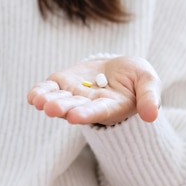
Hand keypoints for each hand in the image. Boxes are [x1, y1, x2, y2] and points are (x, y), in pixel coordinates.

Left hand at [27, 56, 161, 125]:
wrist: (120, 69)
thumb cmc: (137, 78)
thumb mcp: (149, 81)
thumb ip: (149, 97)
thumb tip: (151, 115)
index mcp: (111, 107)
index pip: (98, 111)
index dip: (87, 114)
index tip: (75, 116)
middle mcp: (90, 105)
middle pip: (75, 108)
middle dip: (63, 108)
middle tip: (52, 108)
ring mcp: (74, 95)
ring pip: (59, 100)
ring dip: (49, 101)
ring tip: (40, 102)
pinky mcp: (63, 84)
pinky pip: (49, 89)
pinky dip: (40, 92)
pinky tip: (33, 96)